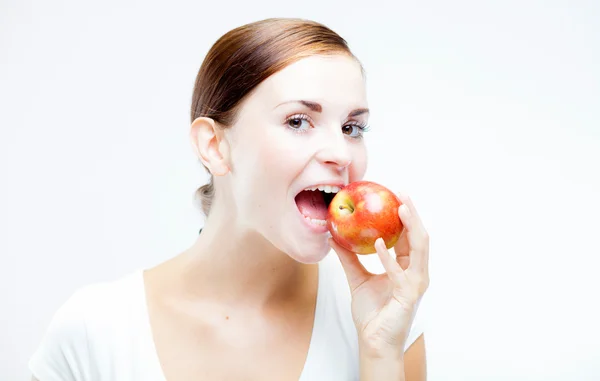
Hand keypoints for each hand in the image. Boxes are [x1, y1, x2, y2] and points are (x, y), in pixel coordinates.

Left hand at [329, 193, 429, 356]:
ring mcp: (415, 284)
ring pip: (420, 249)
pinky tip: (379, 244)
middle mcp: (416, 273)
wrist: (373, 341)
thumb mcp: (356, 277)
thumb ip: (348, 257)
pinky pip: (399, 273)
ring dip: (411, 227)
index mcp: (406, 267)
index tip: (394, 195)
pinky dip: (389, 257)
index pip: (408, 236)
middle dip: (413, 213)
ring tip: (400, 208)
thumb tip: (333, 236)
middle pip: (419, 237)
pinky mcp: (408, 296)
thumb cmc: (371, 313)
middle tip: (401, 193)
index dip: (404, 215)